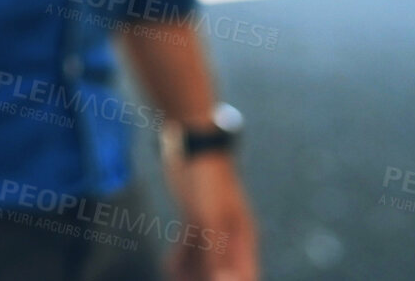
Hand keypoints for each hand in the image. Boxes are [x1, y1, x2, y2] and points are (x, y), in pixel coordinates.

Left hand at [164, 153, 258, 280]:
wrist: (192, 146)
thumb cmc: (207, 180)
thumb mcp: (210, 219)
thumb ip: (217, 253)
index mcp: (243, 238)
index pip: (245, 275)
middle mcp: (230, 236)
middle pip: (222, 273)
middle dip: (207, 279)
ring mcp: (212, 228)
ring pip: (204, 262)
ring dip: (190, 274)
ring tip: (176, 275)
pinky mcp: (195, 219)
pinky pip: (189, 248)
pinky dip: (180, 259)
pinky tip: (168, 266)